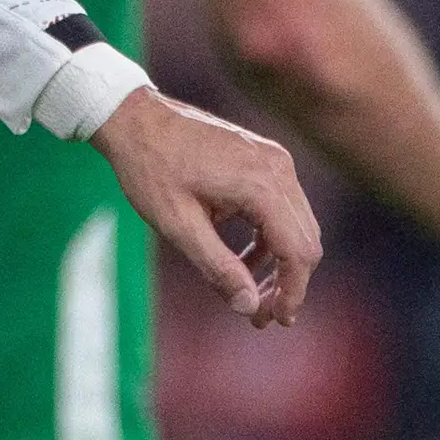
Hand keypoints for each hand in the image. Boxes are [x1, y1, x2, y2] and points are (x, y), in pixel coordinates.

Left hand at [97, 89, 319, 326]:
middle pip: (305, 240)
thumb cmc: (149, 168)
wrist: (133, 117)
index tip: (273, 321)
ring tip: (250, 295)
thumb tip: (250, 307)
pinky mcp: (264, 158)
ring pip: (297, 226)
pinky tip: (241, 260)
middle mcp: (278, 168)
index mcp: (260, 184)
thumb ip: (218, 268)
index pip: (298, 251)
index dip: (291, 292)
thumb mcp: (178, 226)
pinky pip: (282, 208)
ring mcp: (274, 159)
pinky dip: (269, 238)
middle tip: (259, 316)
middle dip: (287, 283)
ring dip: (280, 263)